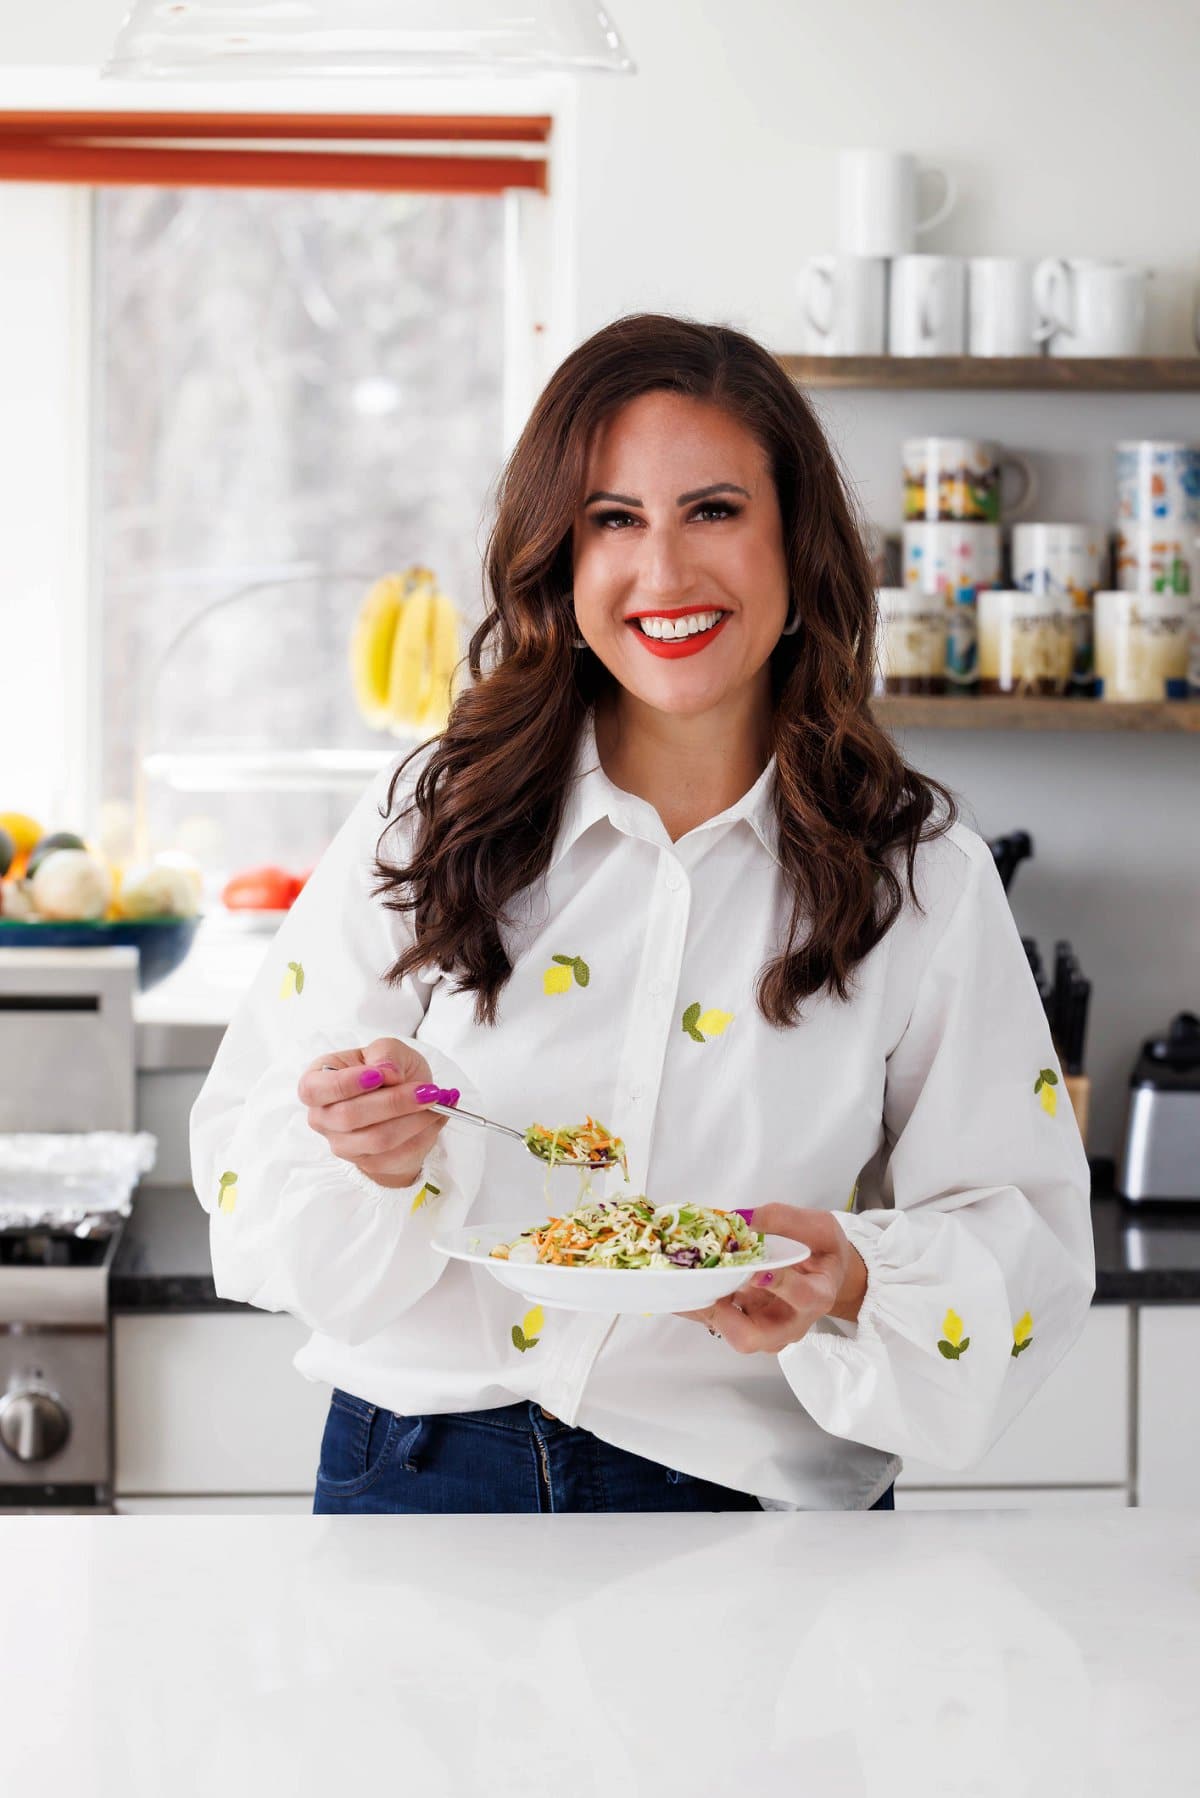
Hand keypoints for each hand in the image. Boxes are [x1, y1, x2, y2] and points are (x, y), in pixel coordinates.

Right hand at [297, 1037, 453, 1188]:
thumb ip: (385, 1053)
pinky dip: (424, 1134)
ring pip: (377, 1139)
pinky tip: (437, 1116)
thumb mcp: (389, 1049)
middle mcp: (322, 1117)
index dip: (345, 1084)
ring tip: (438, 1100)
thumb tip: (386, 1071)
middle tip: (428, 1090)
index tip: (379, 1076)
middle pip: (349, 1116)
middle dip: (394, 1102)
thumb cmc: (389, 1070)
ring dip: (414, 1120)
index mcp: (316, 1082)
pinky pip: (397, 1154)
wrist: (407, 1102)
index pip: (314, 1089)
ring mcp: (342, 1144)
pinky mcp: (368, 1163)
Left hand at [676, 1203, 867, 1353]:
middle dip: (722, 1316)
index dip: (779, 1286)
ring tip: (679, 1281)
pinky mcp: (745, 1324)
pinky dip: (695, 1303)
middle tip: (704, 1286)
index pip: (801, 1297)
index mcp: (817, 1295)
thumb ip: (784, 1220)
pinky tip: (677, 1282)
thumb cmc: (824, 1252)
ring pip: (727, 1333)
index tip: (758, 1271)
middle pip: (752, 1338)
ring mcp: (764, 1331)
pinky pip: (716, 1321)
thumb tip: (743, 1219)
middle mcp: (789, 1323)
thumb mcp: (818, 1226)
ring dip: (701, 1309)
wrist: (825, 1276)